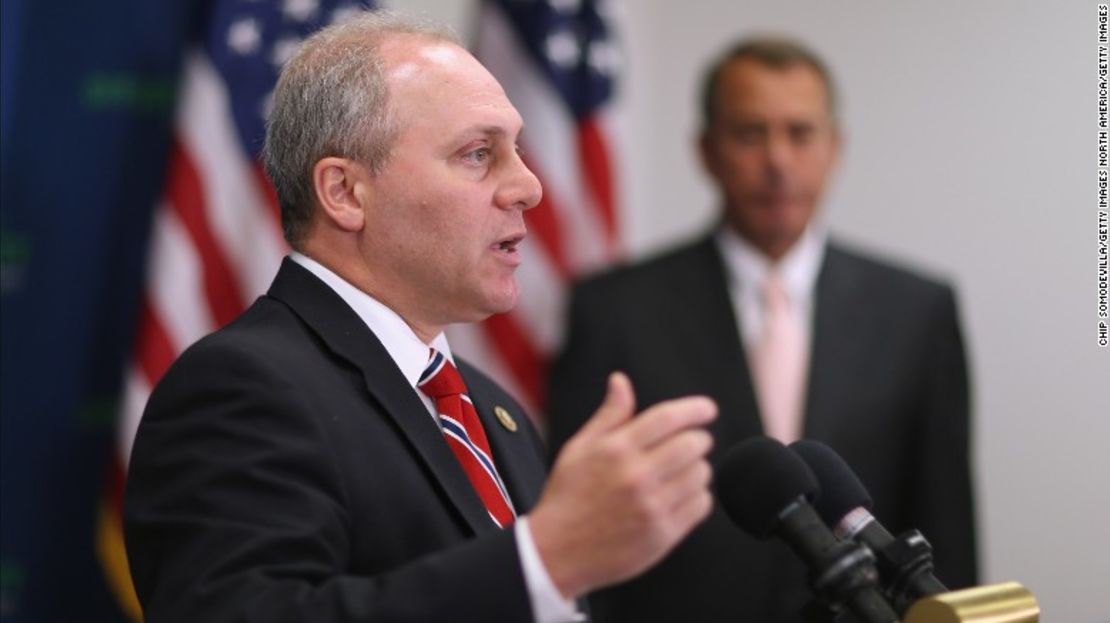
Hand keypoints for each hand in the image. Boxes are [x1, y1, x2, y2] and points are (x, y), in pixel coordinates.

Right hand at [528, 372, 716, 598]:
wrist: (558, 551)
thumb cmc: (568, 495)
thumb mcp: (579, 448)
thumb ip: (608, 415)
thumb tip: (620, 381)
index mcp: (616, 449)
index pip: (667, 418)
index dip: (695, 409)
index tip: (708, 409)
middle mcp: (636, 476)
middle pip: (692, 444)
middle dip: (699, 438)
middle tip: (692, 443)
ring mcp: (651, 507)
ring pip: (701, 474)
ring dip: (698, 468)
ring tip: (681, 472)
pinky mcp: (663, 534)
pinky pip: (701, 505)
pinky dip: (699, 496)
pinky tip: (681, 495)